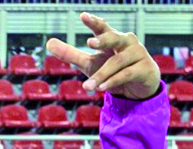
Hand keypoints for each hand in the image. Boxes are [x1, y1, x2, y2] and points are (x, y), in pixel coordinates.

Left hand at [46, 12, 160, 99]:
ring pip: (116, 62)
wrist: (138, 87)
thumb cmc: (112, 70)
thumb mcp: (89, 63)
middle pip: (114, 38)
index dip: (93, 22)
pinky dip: (112, 81)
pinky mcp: (144, 68)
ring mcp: (138, 53)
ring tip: (87, 86)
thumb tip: (48, 43)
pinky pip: (125, 74)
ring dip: (101, 75)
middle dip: (103, 40)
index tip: (83, 16)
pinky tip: (101, 87)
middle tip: (90, 43)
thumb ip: (70, 54)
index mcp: (112, 38)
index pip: (102, 27)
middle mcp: (126, 42)